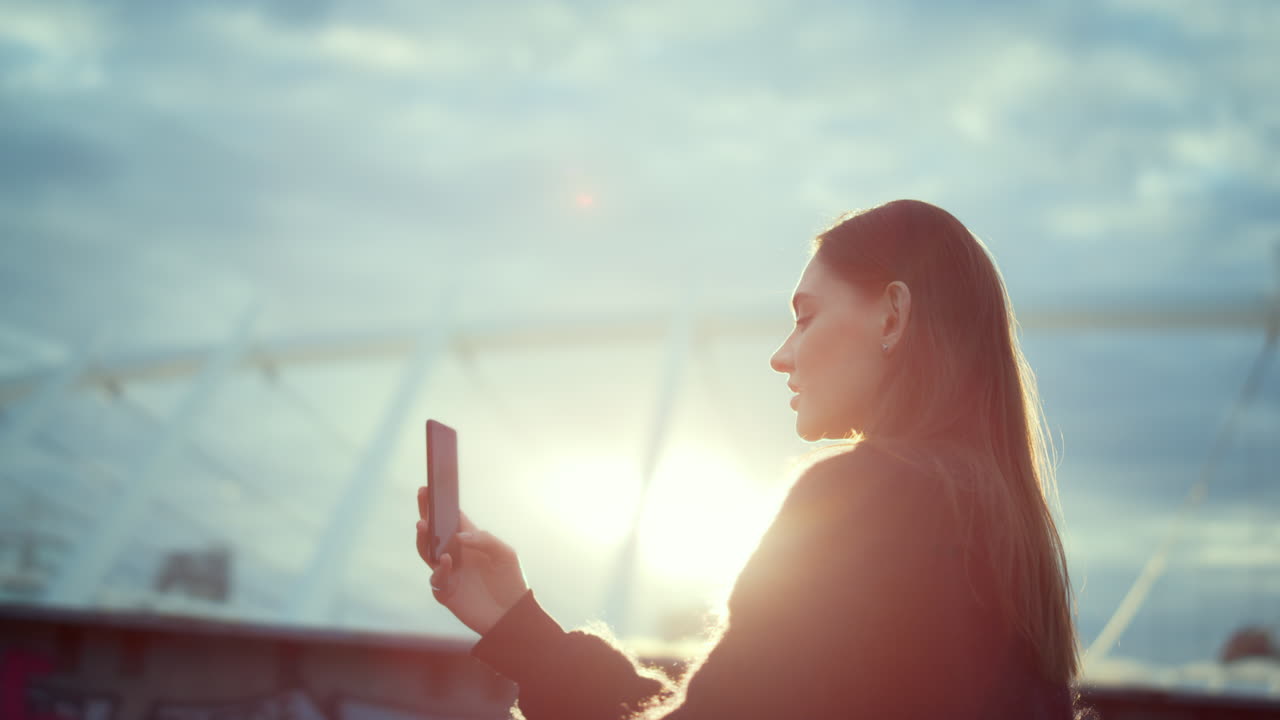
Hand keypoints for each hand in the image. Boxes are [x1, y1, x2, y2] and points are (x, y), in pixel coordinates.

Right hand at [416, 486, 528, 635]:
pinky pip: (436, 579)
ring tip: (423, 525)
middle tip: (421, 496)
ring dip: (424, 539)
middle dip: (426, 513)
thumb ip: (484, 540)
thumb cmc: (511, 581)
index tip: (432, 489)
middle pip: (434, 533)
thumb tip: (459, 535)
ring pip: (427, 553)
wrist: (512, 616)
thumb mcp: (505, 554)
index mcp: (470, 542)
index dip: (442, 505)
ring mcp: (449, 573)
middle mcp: (456, 555)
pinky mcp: (447, 592)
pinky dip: (441, 570)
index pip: (452, 520)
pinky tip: (447, 562)